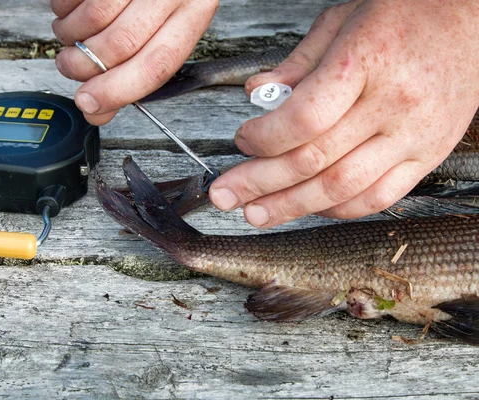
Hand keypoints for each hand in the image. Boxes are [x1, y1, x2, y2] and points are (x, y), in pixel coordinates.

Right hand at [51, 0, 218, 124]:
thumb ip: (137, 70)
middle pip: (121, 44)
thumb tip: (98, 110)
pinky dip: (63, 10)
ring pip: (94, 18)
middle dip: (85, 66)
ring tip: (71, 35)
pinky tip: (71, 9)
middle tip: (71, 67)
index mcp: (194, 11)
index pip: (157, 65)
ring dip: (70, 37)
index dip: (118, 91)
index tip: (90, 104)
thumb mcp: (165, 26)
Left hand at [209, 0, 478, 226]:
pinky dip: (337, 209)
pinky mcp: (428, 156)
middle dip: (260, 184)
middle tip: (224, 196)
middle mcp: (393, 105)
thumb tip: (255, 94)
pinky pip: (377, 198)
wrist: (471, 19)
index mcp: (365, 63)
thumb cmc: (403, 14)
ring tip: (256, 214)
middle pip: (314, 161)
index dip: (264, 139)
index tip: (241, 141)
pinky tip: (307, 208)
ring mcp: (414, 136)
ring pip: (343, 189)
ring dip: (292, 207)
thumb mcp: (341, 21)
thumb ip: (296, 63)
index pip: (303, 119)